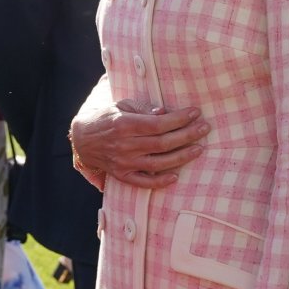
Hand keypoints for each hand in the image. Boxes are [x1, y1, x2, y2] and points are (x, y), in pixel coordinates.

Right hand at [69, 96, 207, 190]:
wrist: (83, 140)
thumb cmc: (107, 118)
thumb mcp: (121, 106)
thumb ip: (143, 109)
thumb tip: (164, 112)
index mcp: (125, 125)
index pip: (158, 124)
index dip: (179, 119)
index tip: (195, 113)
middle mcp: (125, 145)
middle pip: (163, 143)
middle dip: (187, 135)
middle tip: (204, 128)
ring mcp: (124, 162)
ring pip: (158, 163)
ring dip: (181, 157)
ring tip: (198, 149)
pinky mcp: (122, 175)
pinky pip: (144, 182)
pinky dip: (160, 182)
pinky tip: (176, 176)